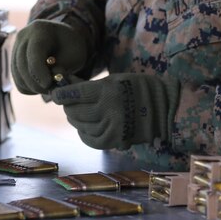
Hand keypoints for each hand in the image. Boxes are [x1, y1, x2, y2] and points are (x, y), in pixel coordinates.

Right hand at [10, 20, 87, 94]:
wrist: (62, 41)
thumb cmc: (70, 46)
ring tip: (50, 87)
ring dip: (34, 87)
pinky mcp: (14, 62)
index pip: (34, 52)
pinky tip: (42, 86)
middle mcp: (23, 37)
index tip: (48, 84)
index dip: (39, 70)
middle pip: (23, 65)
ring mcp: (15, 49)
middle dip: (37, 83)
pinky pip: (18, 82)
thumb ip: (63, 66)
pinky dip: (30, 88)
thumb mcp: (74, 54)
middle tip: (53, 89)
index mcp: (40, 29)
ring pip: (18, 76)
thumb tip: (51, 78)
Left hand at [49, 73, 179, 149]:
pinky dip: (84, 133)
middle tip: (69, 102)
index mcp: (107, 91)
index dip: (61, 94)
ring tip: (78, 113)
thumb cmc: (137, 88)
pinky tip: (85, 127)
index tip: (56, 95)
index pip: (74, 94)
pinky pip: (91, 140)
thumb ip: (90, 85)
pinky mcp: (116, 141)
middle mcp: (108, 110)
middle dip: (68, 106)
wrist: (165, 108)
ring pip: (81, 125)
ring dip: (76, 119)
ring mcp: (112, 128)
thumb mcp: (114, 79)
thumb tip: (65, 84)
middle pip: (75, 111)